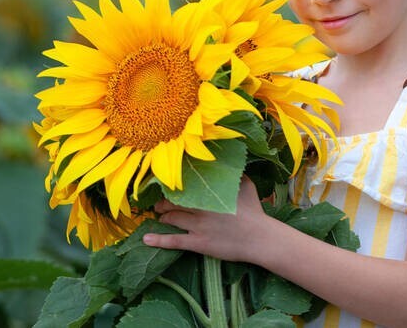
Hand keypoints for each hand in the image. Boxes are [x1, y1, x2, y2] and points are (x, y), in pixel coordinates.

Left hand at [143, 177, 268, 262]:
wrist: (260, 238)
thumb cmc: (254, 211)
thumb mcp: (246, 186)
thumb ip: (233, 174)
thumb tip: (228, 162)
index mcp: (209, 193)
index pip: (183, 187)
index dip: (172, 187)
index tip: (166, 186)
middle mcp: (200, 208)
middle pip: (173, 203)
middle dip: (162, 203)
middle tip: (158, 203)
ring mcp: (198, 226)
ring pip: (171, 219)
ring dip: (162, 217)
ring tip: (157, 216)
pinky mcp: (198, 243)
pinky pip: (174, 241)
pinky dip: (158, 240)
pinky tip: (146, 240)